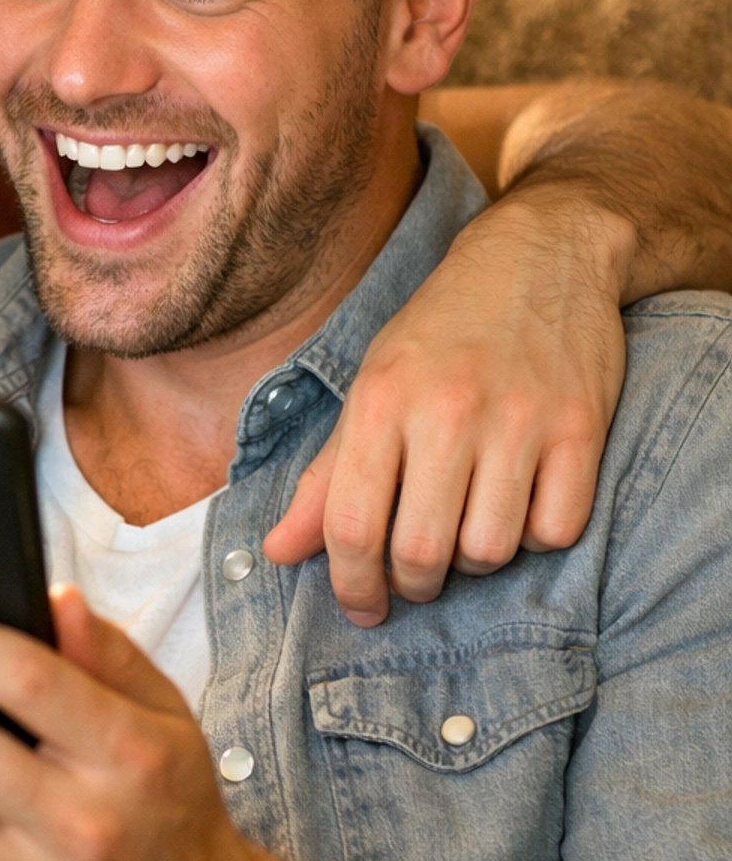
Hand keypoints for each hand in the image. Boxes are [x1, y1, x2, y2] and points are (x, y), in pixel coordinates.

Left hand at [263, 187, 626, 625]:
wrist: (541, 254)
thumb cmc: (442, 331)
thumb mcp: (370, 386)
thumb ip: (325, 475)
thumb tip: (278, 554)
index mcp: (380, 400)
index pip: (350, 526)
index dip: (352, 585)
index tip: (362, 607)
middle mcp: (447, 410)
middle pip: (420, 553)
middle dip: (413, 584)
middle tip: (417, 575)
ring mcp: (520, 419)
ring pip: (490, 551)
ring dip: (476, 561)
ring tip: (470, 527)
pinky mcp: (582, 428)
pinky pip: (557, 530)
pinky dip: (538, 536)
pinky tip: (523, 502)